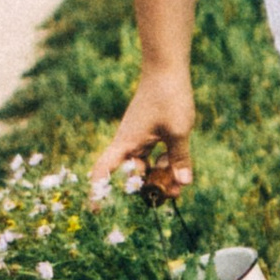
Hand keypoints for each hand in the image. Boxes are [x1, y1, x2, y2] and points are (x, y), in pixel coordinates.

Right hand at [90, 70, 195, 192]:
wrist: (167, 67)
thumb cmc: (168, 96)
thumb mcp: (178, 131)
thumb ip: (179, 158)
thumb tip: (182, 184)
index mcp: (126, 144)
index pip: (104, 173)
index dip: (98, 193)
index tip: (97, 212)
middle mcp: (128, 143)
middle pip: (131, 175)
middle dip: (146, 190)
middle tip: (168, 199)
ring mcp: (138, 137)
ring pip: (145, 166)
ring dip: (160, 177)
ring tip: (178, 187)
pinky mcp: (149, 131)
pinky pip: (153, 154)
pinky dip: (164, 162)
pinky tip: (179, 168)